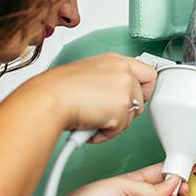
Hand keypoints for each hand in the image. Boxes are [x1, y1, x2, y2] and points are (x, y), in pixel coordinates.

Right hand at [26, 53, 155, 140]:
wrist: (48, 99)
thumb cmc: (58, 90)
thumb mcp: (88, 75)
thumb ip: (108, 81)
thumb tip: (114, 96)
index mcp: (115, 61)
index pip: (148, 73)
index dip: (143, 89)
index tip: (136, 97)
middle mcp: (123, 71)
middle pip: (143, 99)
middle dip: (126, 111)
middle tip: (106, 113)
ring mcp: (125, 88)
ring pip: (132, 116)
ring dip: (114, 123)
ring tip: (92, 118)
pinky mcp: (122, 107)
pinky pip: (120, 130)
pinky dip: (104, 134)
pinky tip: (90, 125)